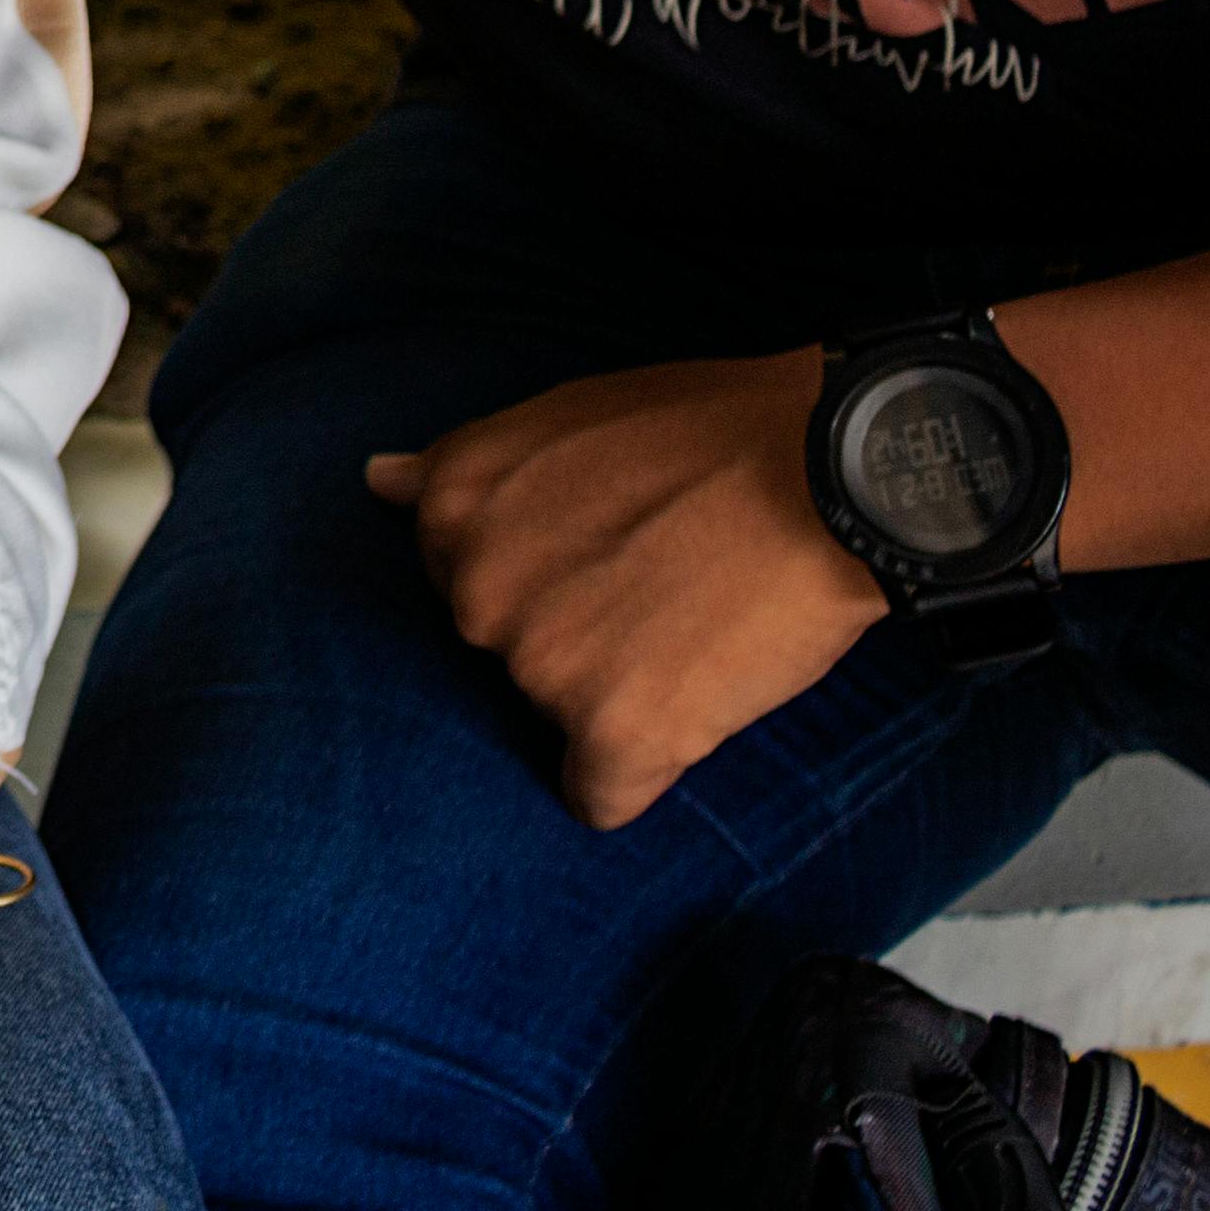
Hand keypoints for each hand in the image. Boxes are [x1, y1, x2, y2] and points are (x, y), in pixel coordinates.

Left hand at [371, 350, 882, 828]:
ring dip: (615, 690)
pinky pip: (600, 796)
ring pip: (558, 711)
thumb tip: (377, 480)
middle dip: (569, 629)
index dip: (538, 567)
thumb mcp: (562, 414)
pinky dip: (639, 774)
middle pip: (503, 647)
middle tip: (658, 585)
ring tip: (695, 626)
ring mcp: (538, 664)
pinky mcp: (614, 730)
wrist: (832, 472)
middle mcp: (475, 587)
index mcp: (453, 506)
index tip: (602, 550)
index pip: (457, 575)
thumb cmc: (710, 432)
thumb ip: (462, 462)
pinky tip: (688, 713)